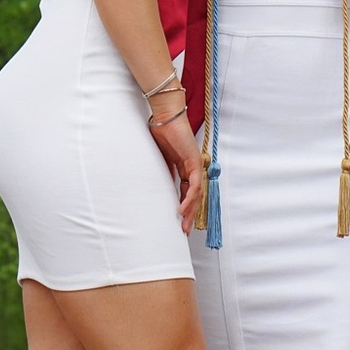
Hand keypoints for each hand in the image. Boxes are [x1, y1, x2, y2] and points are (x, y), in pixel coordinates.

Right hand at [148, 111, 203, 233]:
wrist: (165, 117)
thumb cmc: (159, 133)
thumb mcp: (158, 159)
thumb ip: (161, 172)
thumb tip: (152, 188)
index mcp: (184, 167)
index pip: (186, 192)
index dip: (184, 208)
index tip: (178, 223)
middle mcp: (192, 167)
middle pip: (194, 196)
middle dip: (189, 215)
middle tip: (183, 232)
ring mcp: (194, 164)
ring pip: (196, 193)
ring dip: (190, 211)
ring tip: (183, 225)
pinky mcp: (194, 161)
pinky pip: (194, 184)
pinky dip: (188, 198)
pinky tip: (182, 209)